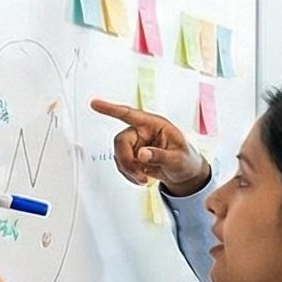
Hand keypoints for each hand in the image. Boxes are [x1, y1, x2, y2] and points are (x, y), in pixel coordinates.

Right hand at [95, 98, 209, 194]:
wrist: (186, 175)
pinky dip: (129, 174)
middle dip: (127, 160)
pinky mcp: (132, 155)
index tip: (95, 103)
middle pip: (121, 141)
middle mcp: (142, 131)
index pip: (130, 114)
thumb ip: (160, 156)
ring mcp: (136, 143)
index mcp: (155, 125)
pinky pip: (122, 163)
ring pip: (119, 154)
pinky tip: (142, 177)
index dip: (111, 109)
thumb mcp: (178, 159)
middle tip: (138, 175)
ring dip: (129, 170)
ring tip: (144, 178)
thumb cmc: (186, 160)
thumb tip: (141, 154)